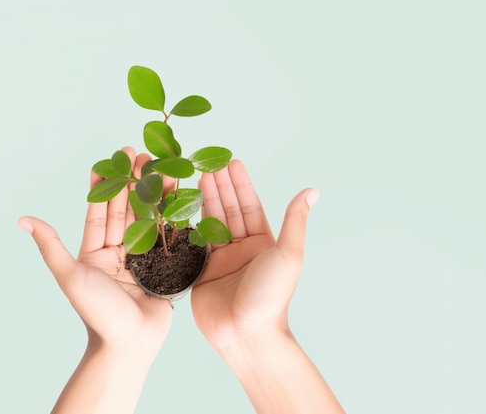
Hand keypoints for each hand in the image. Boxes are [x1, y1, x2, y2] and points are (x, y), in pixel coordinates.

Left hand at [18, 147, 171, 413]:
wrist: (129, 344)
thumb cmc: (96, 312)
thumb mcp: (70, 275)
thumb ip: (51, 245)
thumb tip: (23, 219)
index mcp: (94, 252)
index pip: (100, 211)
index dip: (107, 184)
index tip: (113, 159)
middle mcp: (118, 252)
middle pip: (126, 210)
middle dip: (134, 182)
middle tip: (143, 155)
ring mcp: (142, 259)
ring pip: (148, 220)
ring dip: (155, 194)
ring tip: (164, 169)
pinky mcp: (163, 268)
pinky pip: (168, 238)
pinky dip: (173, 217)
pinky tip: (180, 196)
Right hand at [191, 159, 316, 351]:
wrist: (246, 333)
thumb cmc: (271, 295)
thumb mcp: (288, 254)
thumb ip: (295, 220)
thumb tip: (312, 190)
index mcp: (263, 244)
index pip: (249, 206)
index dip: (240, 184)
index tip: (231, 162)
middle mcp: (241, 249)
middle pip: (228, 210)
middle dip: (219, 186)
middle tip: (207, 163)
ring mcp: (220, 260)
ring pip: (210, 223)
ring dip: (204, 200)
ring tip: (195, 177)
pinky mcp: (201, 272)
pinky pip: (194, 244)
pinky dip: (188, 225)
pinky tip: (182, 207)